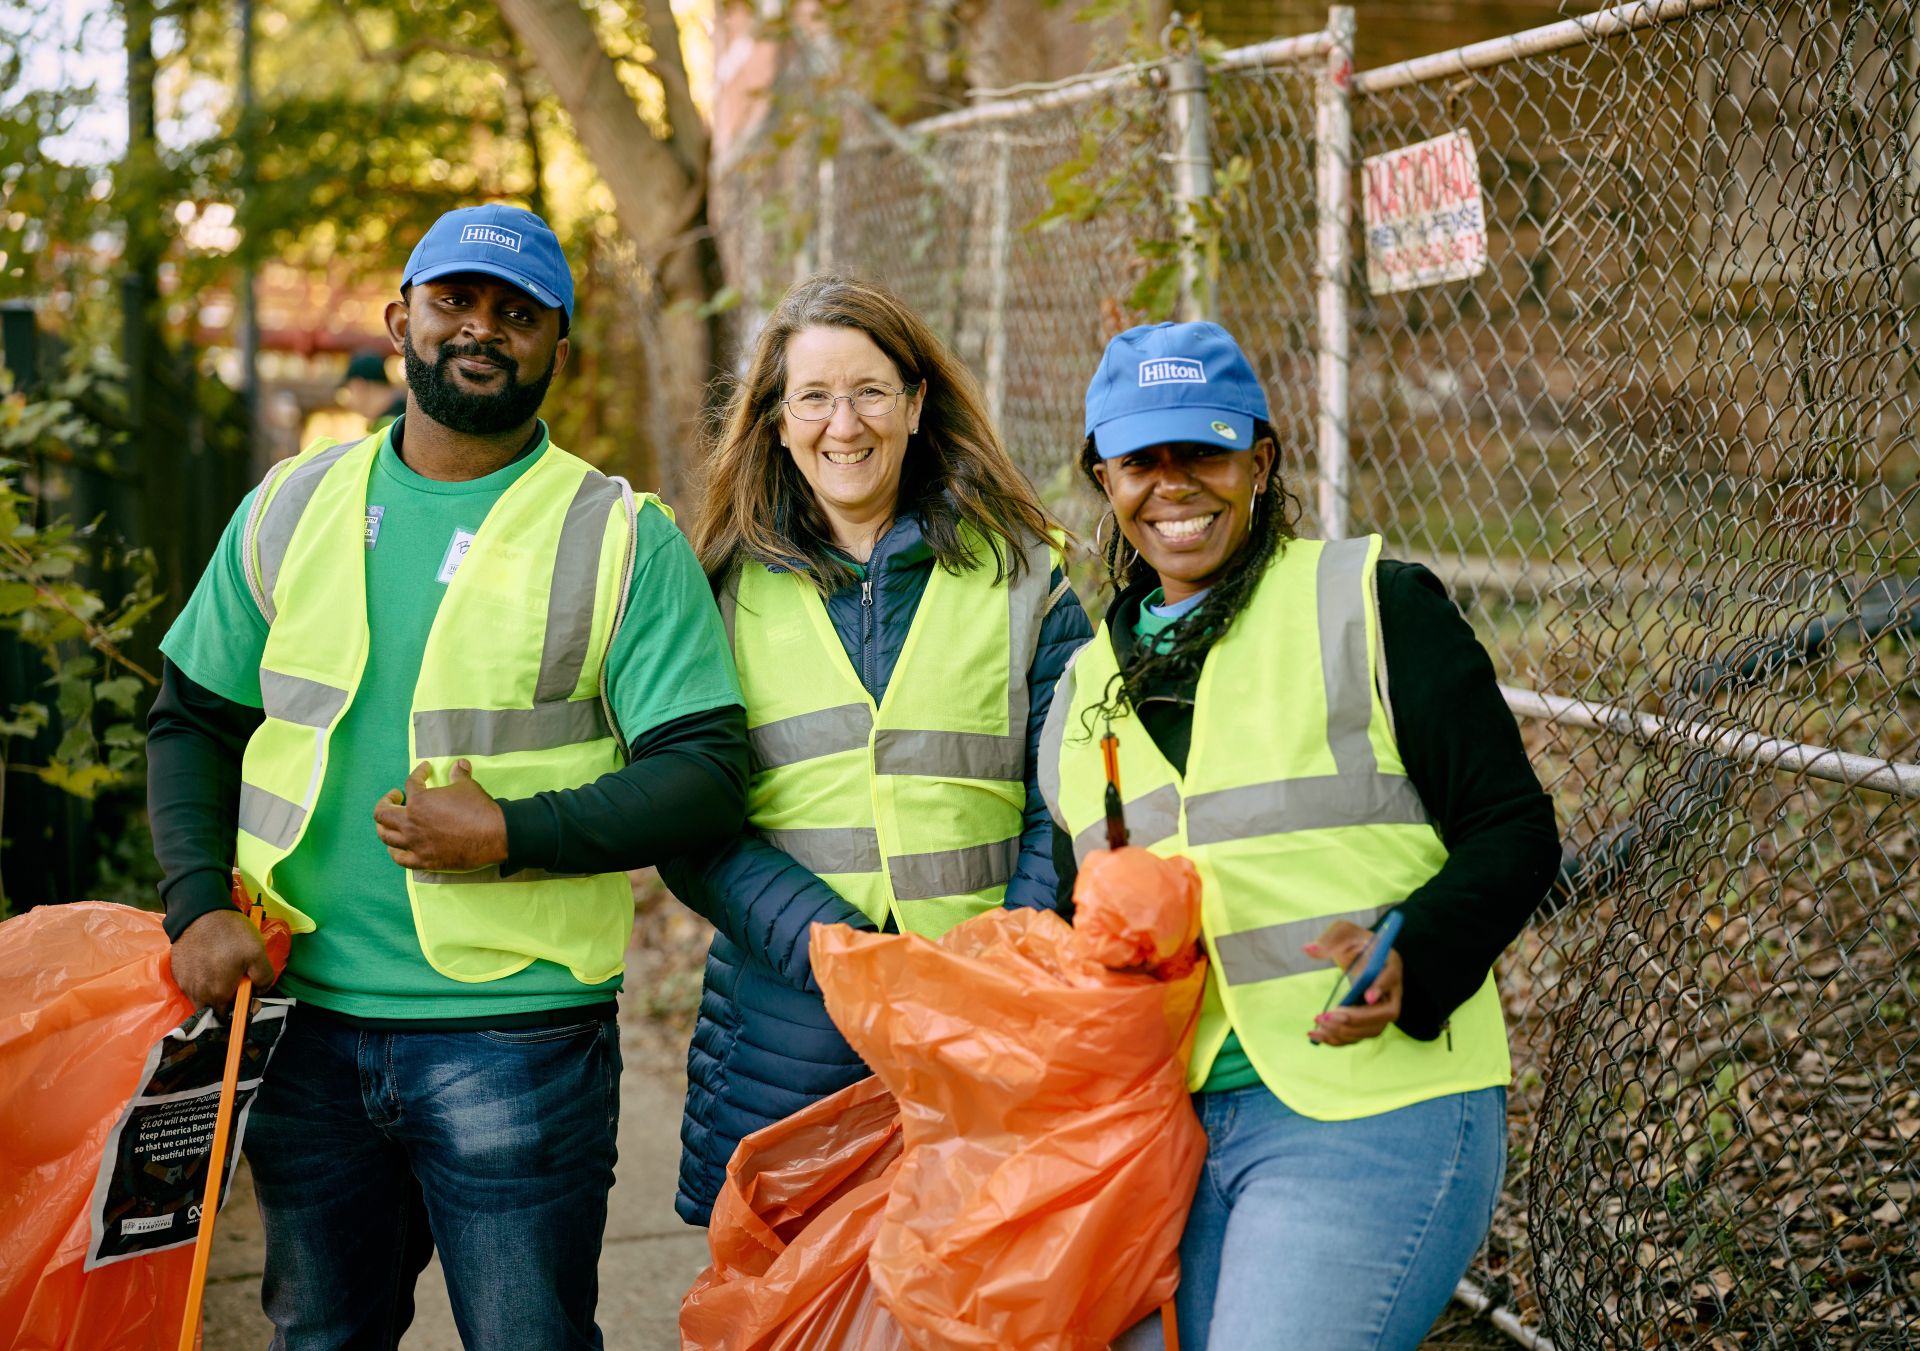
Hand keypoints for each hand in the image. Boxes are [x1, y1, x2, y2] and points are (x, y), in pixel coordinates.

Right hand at [169, 907, 274, 1008]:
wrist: (199, 913)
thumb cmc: (230, 934)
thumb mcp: (257, 953)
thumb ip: (264, 979)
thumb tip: (260, 991)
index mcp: (218, 994)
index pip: (229, 1017)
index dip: (241, 1010)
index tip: (249, 997)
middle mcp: (198, 994)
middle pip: (213, 1010)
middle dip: (227, 1001)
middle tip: (237, 981)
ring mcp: (185, 984)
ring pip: (201, 998)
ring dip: (214, 991)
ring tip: (224, 970)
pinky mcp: (177, 973)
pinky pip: (191, 986)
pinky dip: (202, 981)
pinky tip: (210, 964)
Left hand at [373, 760, 507, 872]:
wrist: (492, 836)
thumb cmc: (478, 808)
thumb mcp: (467, 786)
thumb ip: (459, 774)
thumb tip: (460, 764)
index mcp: (419, 801)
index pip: (411, 783)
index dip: (419, 773)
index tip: (425, 770)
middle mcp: (410, 823)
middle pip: (382, 813)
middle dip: (386, 802)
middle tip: (396, 797)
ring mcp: (414, 843)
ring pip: (386, 836)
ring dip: (384, 826)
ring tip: (389, 822)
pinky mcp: (423, 860)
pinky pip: (399, 858)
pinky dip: (394, 851)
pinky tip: (395, 846)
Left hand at [1303, 918, 1402, 1046]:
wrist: (1360, 954)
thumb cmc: (1354, 941)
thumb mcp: (1343, 932)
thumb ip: (1329, 939)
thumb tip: (1309, 949)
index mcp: (1388, 964)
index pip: (1390, 977)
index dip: (1381, 987)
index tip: (1367, 996)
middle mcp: (1391, 991)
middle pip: (1384, 1013)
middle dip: (1356, 1018)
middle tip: (1328, 1016)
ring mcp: (1381, 1009)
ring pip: (1372, 1030)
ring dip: (1345, 1032)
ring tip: (1318, 1026)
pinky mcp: (1369, 1021)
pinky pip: (1358, 1036)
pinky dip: (1338, 1039)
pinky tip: (1317, 1035)